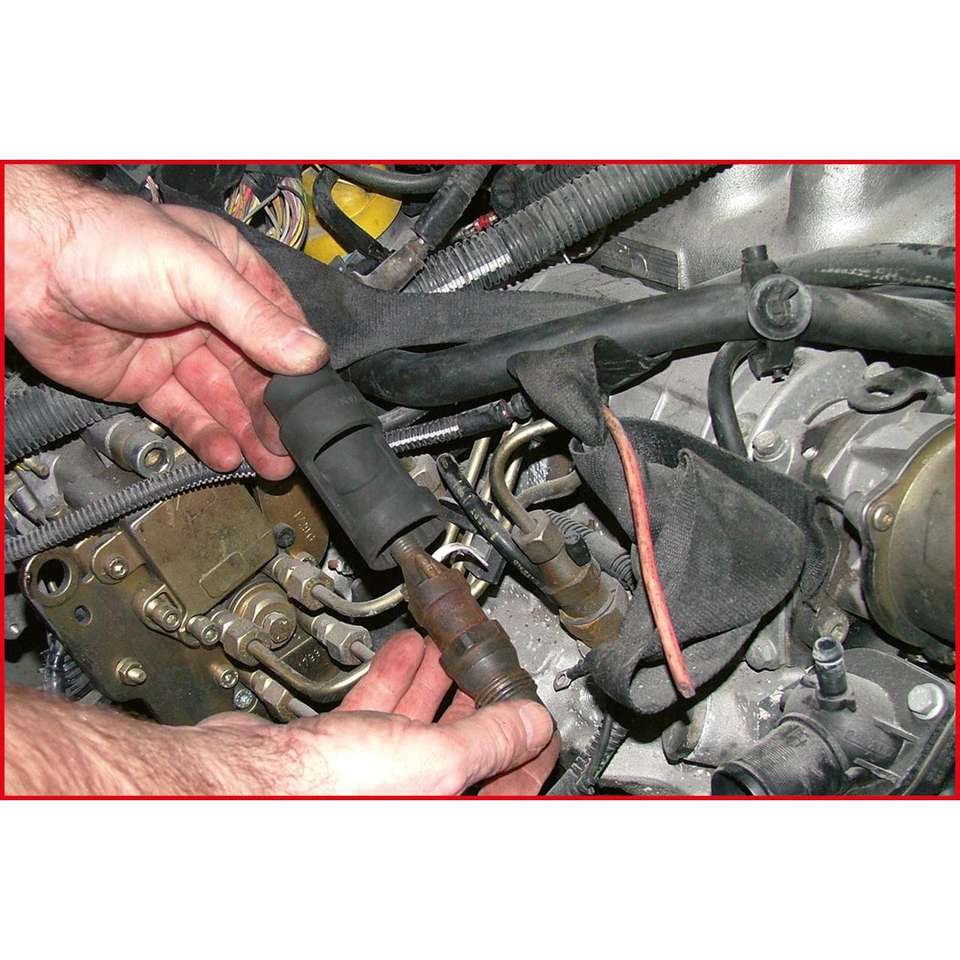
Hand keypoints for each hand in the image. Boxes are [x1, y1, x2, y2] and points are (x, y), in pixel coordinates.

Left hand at [3, 164, 327, 478]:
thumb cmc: (107, 244)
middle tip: (293, 447)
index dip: (298, 367)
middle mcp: (207, 314)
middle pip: (253, 372)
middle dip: (274, 412)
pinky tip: (228, 454)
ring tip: (272, 463)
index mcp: (229, 275)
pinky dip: (206, 435)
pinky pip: (182, 413)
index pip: (279, 328)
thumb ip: (255, 319)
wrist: (29, 266)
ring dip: (247, 432)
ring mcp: (174, 349)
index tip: (315, 403)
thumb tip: (309, 354)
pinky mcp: (143, 380)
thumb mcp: (199, 275)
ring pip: (221, 398)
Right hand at [205, 630, 559, 794]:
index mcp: (441, 812)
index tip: (535, 713)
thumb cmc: (328, 792)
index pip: (507, 785)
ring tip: (454, 647)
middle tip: (493, 666)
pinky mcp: (341, 752)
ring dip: (439, 679)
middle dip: (479, 700)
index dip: (528, 744)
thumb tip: (533, 723)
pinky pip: (381, 711)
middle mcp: (411, 801)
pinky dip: (397, 677)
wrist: (243, 781)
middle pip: (463, 748)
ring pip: (420, 722)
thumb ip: (491, 738)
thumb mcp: (434, 760)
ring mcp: (375, 778)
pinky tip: (408, 650)